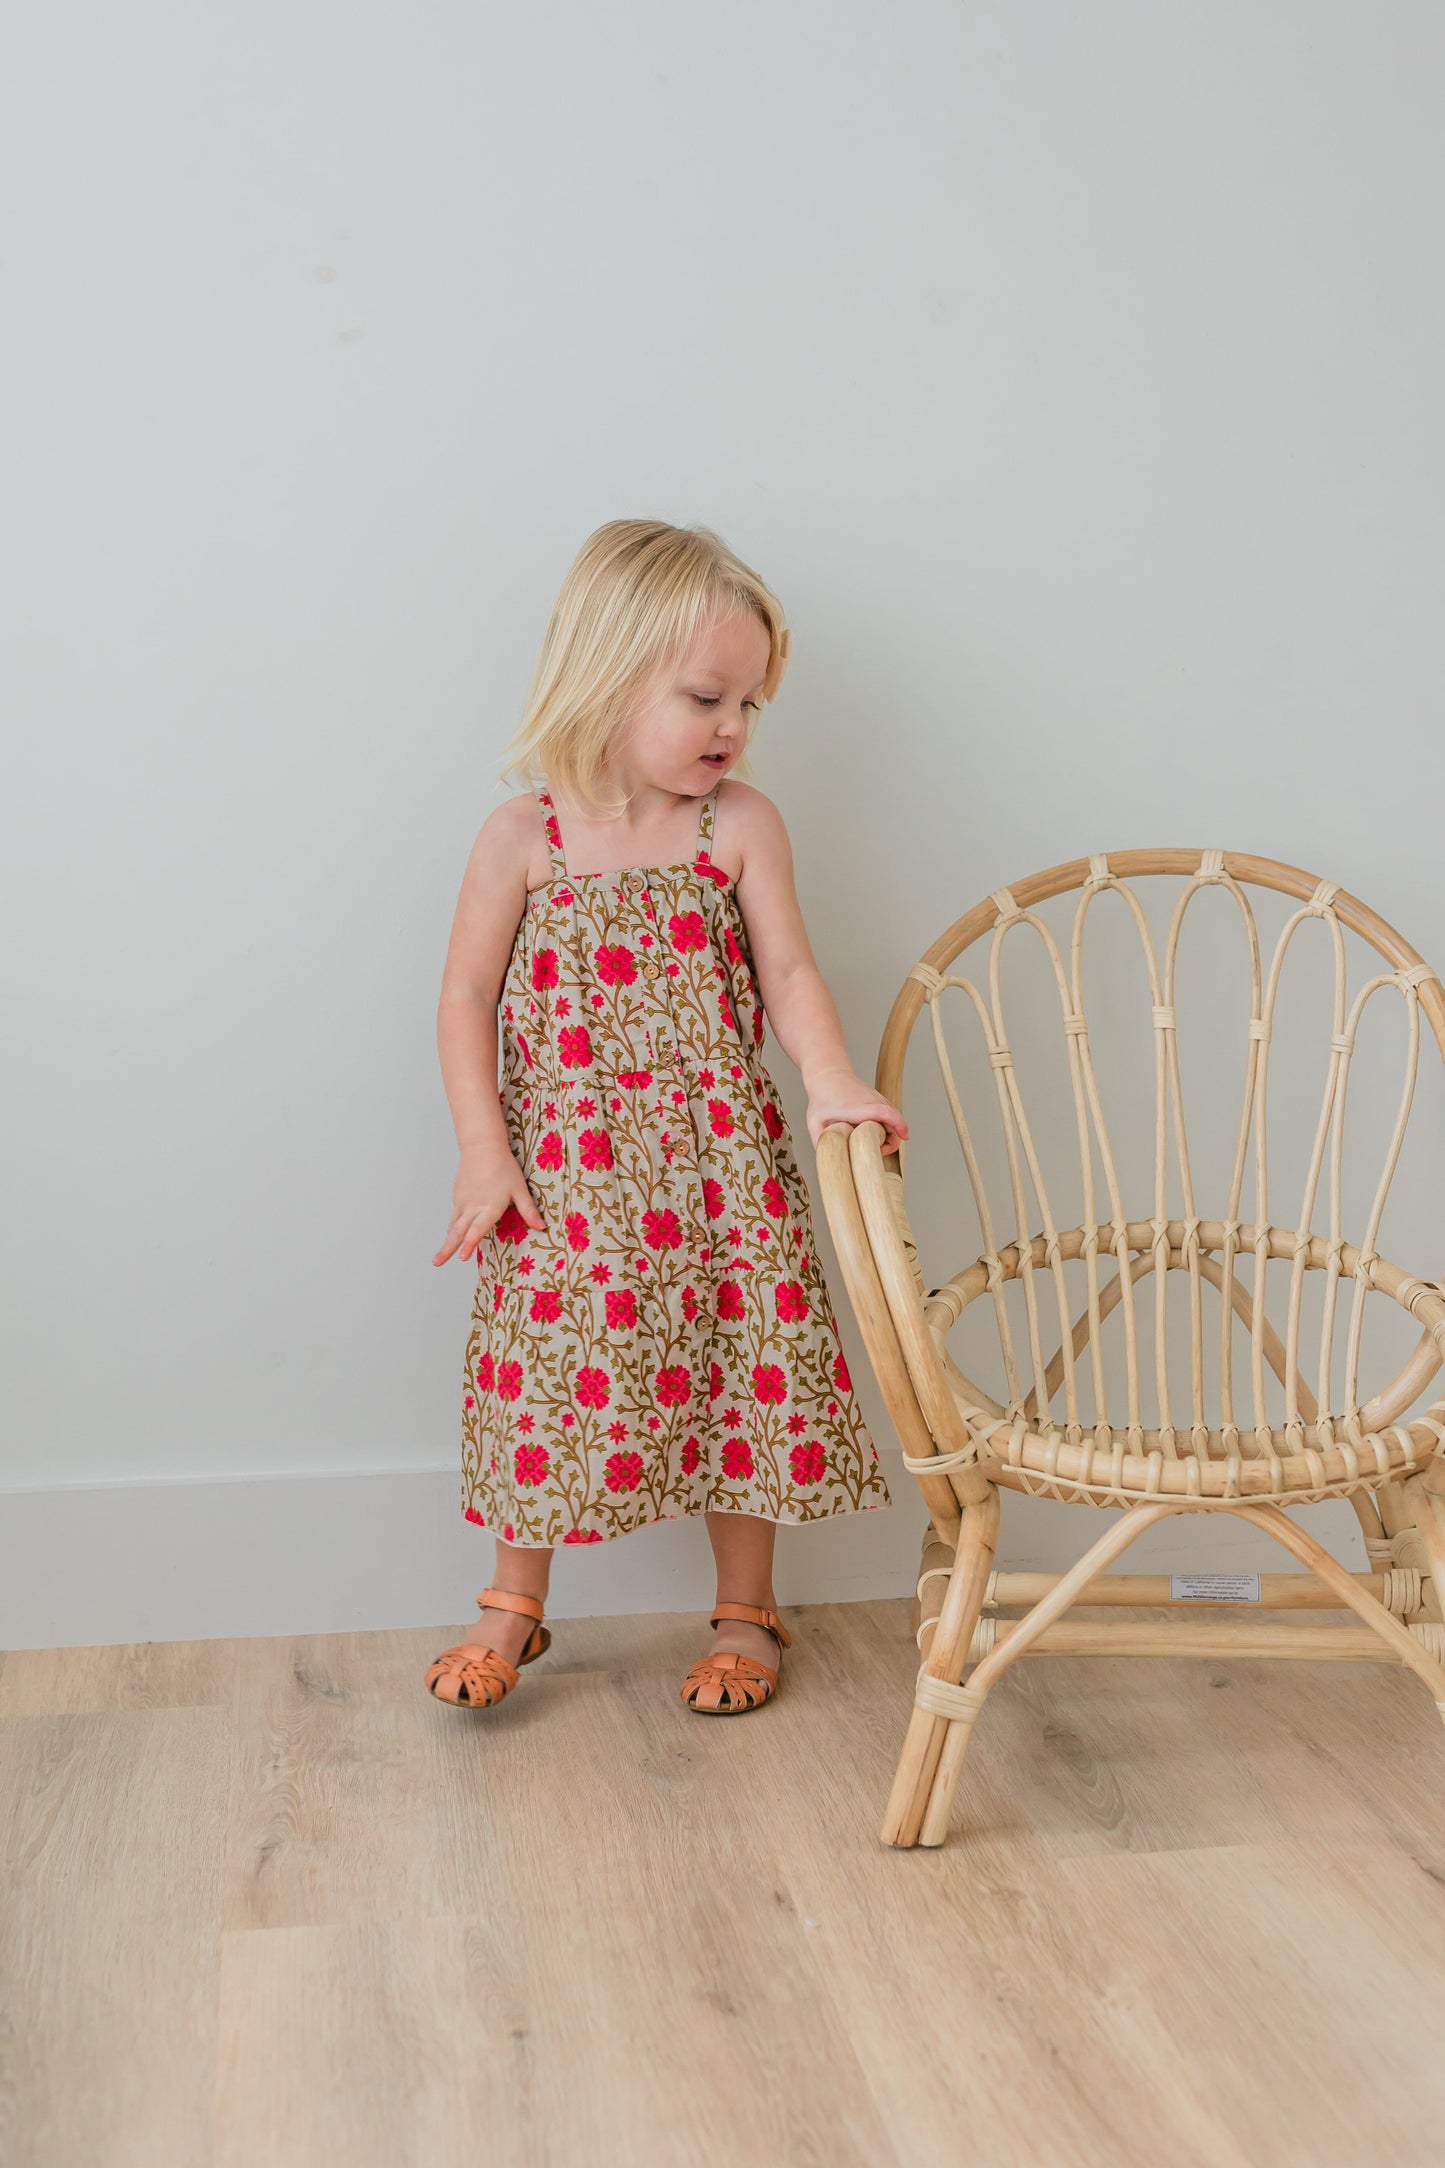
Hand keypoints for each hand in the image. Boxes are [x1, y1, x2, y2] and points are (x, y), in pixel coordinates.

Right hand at [431, 1143, 544, 1265]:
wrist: (482, 1146)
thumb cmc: (504, 1167)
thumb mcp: (520, 1189)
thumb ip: (529, 1210)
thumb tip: (542, 1227)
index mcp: (489, 1207)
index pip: (477, 1229)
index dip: (470, 1245)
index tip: (463, 1258)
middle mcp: (472, 1207)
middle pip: (458, 1232)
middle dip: (447, 1249)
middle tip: (437, 1263)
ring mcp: (462, 1202)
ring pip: (453, 1225)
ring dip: (446, 1241)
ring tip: (439, 1257)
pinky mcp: (458, 1196)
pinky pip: (454, 1216)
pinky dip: (452, 1228)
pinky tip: (452, 1234)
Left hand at [805, 1070, 908, 1155]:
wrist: (828, 1075)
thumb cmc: (821, 1098)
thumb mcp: (814, 1122)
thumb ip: (820, 1141)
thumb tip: (828, 1160)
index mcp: (857, 1107)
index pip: (885, 1113)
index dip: (898, 1125)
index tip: (904, 1137)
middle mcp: (872, 1101)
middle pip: (894, 1121)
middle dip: (892, 1140)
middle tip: (876, 1151)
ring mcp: (878, 1098)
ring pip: (894, 1119)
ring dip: (890, 1134)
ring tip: (873, 1144)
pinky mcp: (880, 1099)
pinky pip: (891, 1115)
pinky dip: (889, 1127)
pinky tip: (875, 1135)